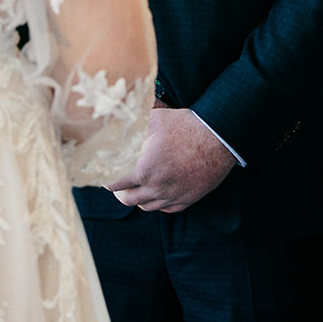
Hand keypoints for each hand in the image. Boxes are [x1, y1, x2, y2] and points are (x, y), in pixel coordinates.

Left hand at [109, 107, 236, 212]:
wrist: (218, 138)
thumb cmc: (185, 126)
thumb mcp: (155, 118)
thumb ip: (136, 121)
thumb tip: (121, 113)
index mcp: (143, 171)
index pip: (116, 184)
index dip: (107, 182)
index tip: (104, 178)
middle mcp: (157, 187)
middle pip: (129, 200)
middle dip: (120, 194)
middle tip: (118, 187)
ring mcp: (174, 195)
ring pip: (149, 207)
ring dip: (139, 200)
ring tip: (136, 191)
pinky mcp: (189, 198)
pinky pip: (169, 209)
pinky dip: (159, 204)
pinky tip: (157, 196)